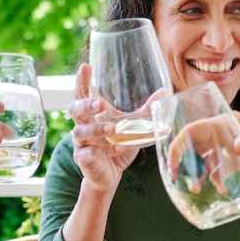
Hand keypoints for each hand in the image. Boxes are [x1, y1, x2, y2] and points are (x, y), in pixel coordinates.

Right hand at [69, 62, 139, 193]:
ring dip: (95, 130)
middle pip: (75, 110)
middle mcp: (83, 125)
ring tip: (111, 130)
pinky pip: (84, 154)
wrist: (110, 174)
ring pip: (80, 132)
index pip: (83, 93)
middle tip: (100, 104)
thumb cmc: (118, 145)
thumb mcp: (133, 126)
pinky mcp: (83, 160)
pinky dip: (93, 152)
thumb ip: (146, 110)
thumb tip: (164, 91)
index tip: (86, 66)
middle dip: (85, 105)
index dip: (82, 80)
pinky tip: (103, 152)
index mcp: (92, 114)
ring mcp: (81, 143)